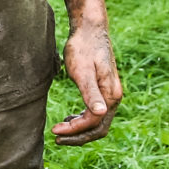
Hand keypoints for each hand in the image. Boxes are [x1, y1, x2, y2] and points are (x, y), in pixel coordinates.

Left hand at [51, 20, 120, 143]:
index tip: (54, 131)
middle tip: (56, 138)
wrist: (89, 30)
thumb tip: (100, 113)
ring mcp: (110, 94)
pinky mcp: (103, 90)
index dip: (74, 131)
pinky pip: (95, 113)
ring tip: (60, 130)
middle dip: (78, 136)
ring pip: (97, 122)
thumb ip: (91, 92)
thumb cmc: (83, 48)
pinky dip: (82, 120)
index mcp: (111, 95)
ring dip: (79, 130)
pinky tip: (69, 119)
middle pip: (98, 128)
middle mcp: (114, 98)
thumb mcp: (83, 71)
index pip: (93, 123)